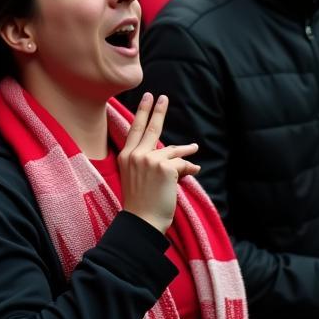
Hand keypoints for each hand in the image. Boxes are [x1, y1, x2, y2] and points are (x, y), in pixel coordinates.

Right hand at [118, 93, 199, 234]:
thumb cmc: (140, 202)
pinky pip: (181, 164)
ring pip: (171, 149)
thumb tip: (181, 160)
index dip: (142, 113)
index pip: (135, 129)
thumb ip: (153, 163)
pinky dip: (189, 169)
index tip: (147, 99)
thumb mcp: (138, 178)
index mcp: (125, 156)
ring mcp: (149, 159)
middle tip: (161, 97)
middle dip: (157, 111)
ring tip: (194, 148)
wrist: (142, 220)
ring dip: (185, 150)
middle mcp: (135, 154)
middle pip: (149, 128)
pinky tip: (193, 172)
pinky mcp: (165, 168)